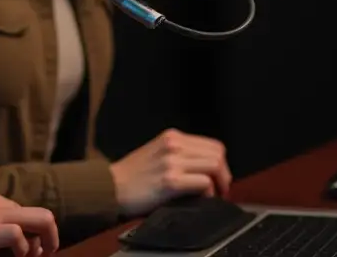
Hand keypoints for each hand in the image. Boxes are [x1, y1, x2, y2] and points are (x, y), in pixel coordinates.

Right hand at [109, 128, 231, 215]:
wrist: (111, 186)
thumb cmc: (133, 174)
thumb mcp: (157, 152)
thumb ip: (180, 153)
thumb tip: (206, 167)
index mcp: (172, 137)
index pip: (213, 145)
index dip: (221, 163)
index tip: (218, 178)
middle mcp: (173, 145)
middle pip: (217, 154)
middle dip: (224, 175)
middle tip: (220, 190)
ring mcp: (172, 162)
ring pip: (214, 166)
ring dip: (219, 184)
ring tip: (213, 195)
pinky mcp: (170, 181)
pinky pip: (204, 183)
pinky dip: (209, 193)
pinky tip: (200, 199)